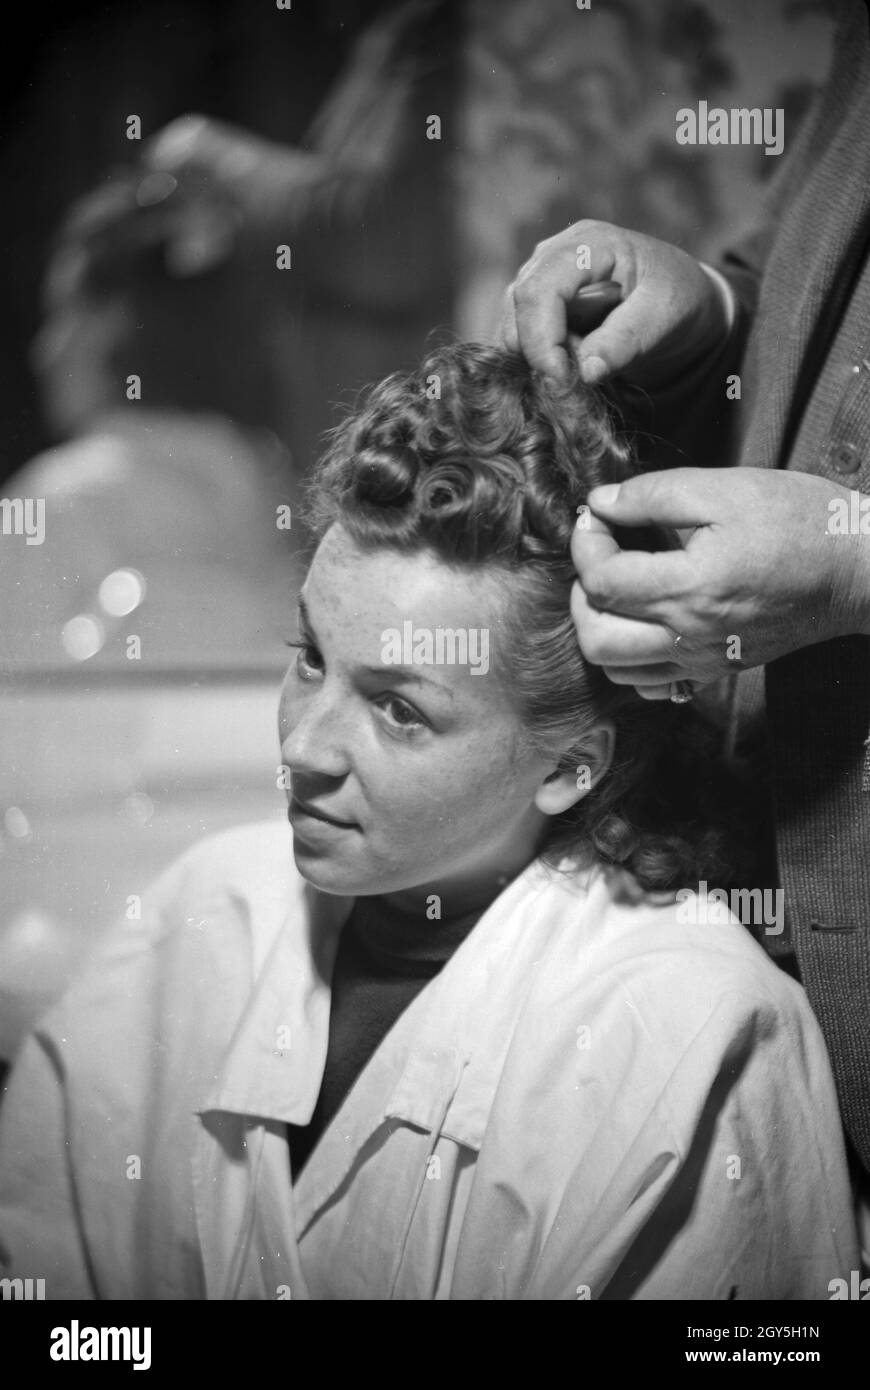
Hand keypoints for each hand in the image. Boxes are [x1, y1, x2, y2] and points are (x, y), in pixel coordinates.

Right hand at [499, 218, 727, 386]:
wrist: (678, 298)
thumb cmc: (676, 296)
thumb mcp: (665, 316)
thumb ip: (626, 340)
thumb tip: (586, 371)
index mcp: (588, 244)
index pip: (540, 290)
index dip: (542, 340)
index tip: (561, 380)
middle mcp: (554, 253)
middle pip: (517, 307)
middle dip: (538, 353)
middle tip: (574, 382)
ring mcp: (540, 276)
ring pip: (511, 324)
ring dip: (536, 358)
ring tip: (579, 368)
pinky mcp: (536, 302)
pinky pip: (518, 336)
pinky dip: (536, 359)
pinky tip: (568, 365)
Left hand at [570, 468, 869, 698]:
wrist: (860, 570)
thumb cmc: (802, 521)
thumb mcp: (727, 489)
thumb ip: (654, 494)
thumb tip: (601, 503)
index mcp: (692, 588)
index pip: (601, 581)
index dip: (586, 542)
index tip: (598, 515)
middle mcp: (692, 636)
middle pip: (596, 638)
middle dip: (582, 593)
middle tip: (600, 555)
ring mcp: (705, 660)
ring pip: (617, 670)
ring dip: (601, 628)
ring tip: (618, 588)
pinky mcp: (718, 669)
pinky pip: (653, 685)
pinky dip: (632, 659)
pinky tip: (643, 621)